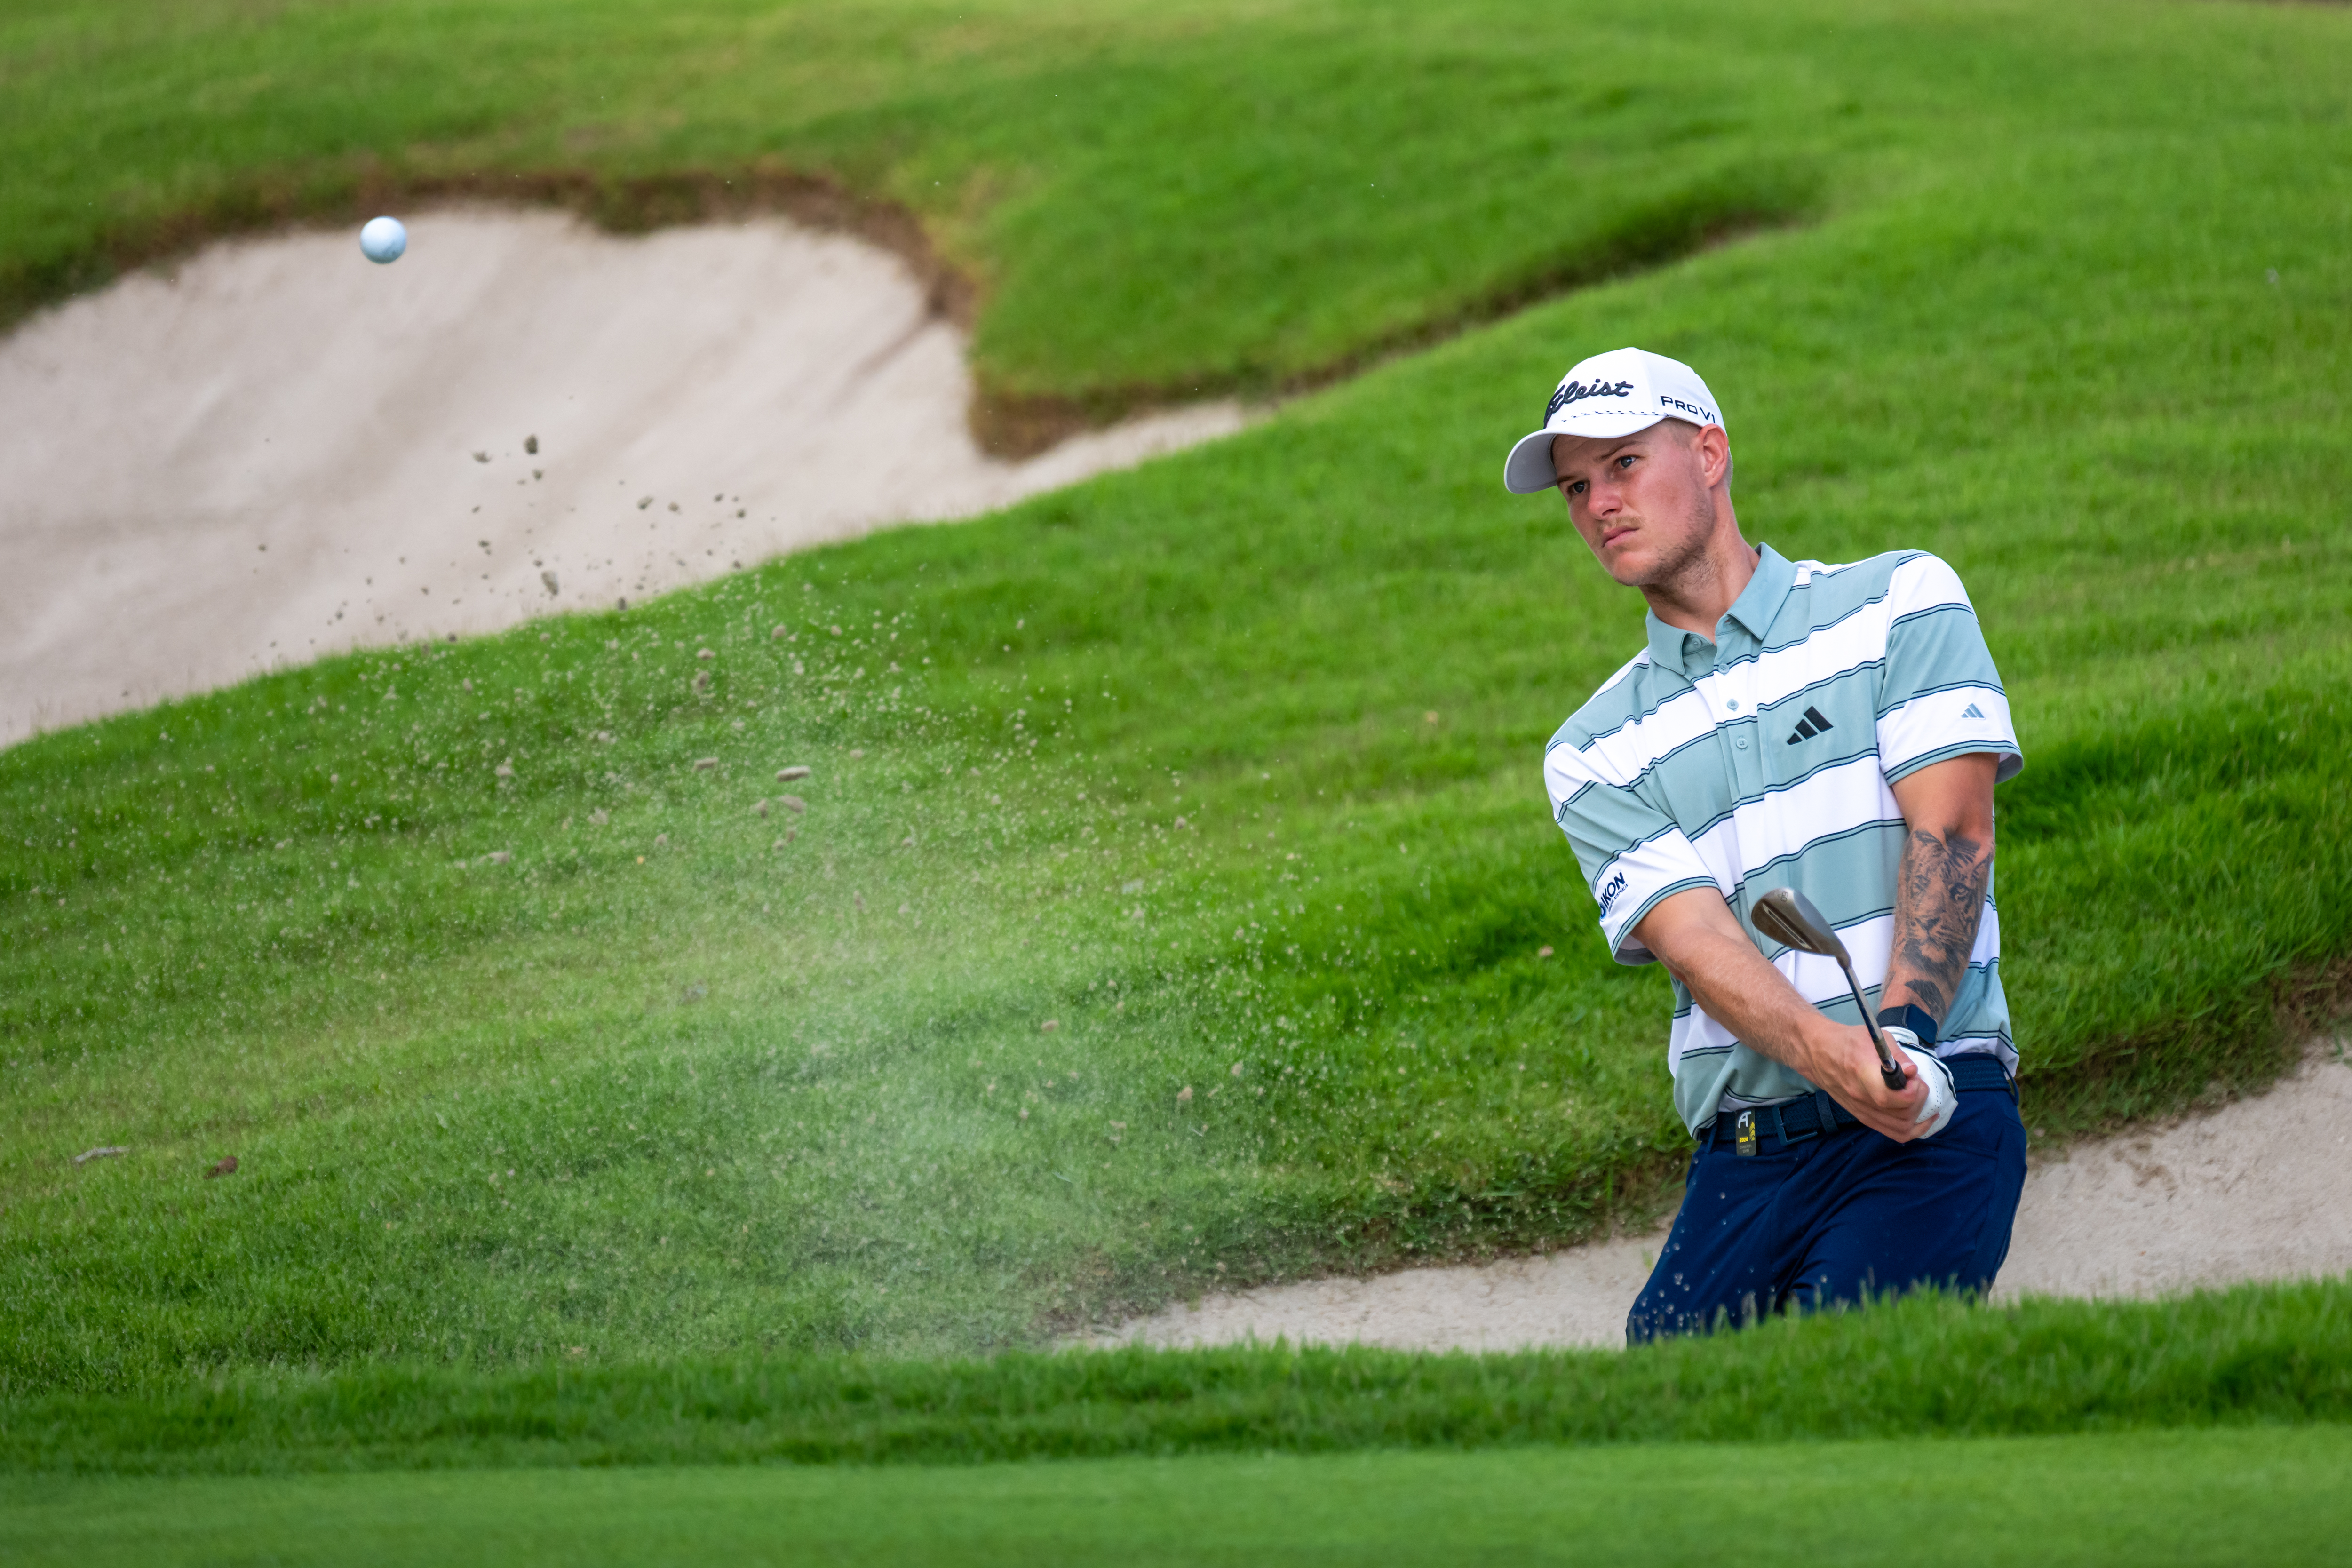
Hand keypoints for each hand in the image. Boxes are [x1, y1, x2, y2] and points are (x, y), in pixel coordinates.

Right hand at [1803, 1021, 1927, 1141]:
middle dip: (1920, 1101)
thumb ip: (1897, 1055)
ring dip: (1918, 1116)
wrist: (1819, 1053)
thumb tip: (1913, 1071)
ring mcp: (1862, 1110)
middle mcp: (1861, 1098)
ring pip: (1901, 1128)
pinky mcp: (1863, 1117)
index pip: (1895, 1097)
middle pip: (1902, 1115)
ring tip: (1920, 1099)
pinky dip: (1910, 1129)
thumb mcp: (1876, 1038)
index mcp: (1863, 1074)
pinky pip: (1892, 1133)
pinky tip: (1920, 1118)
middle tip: (1918, 1084)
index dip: (1914, 1090)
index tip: (1915, 1077)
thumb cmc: (1848, 1041)